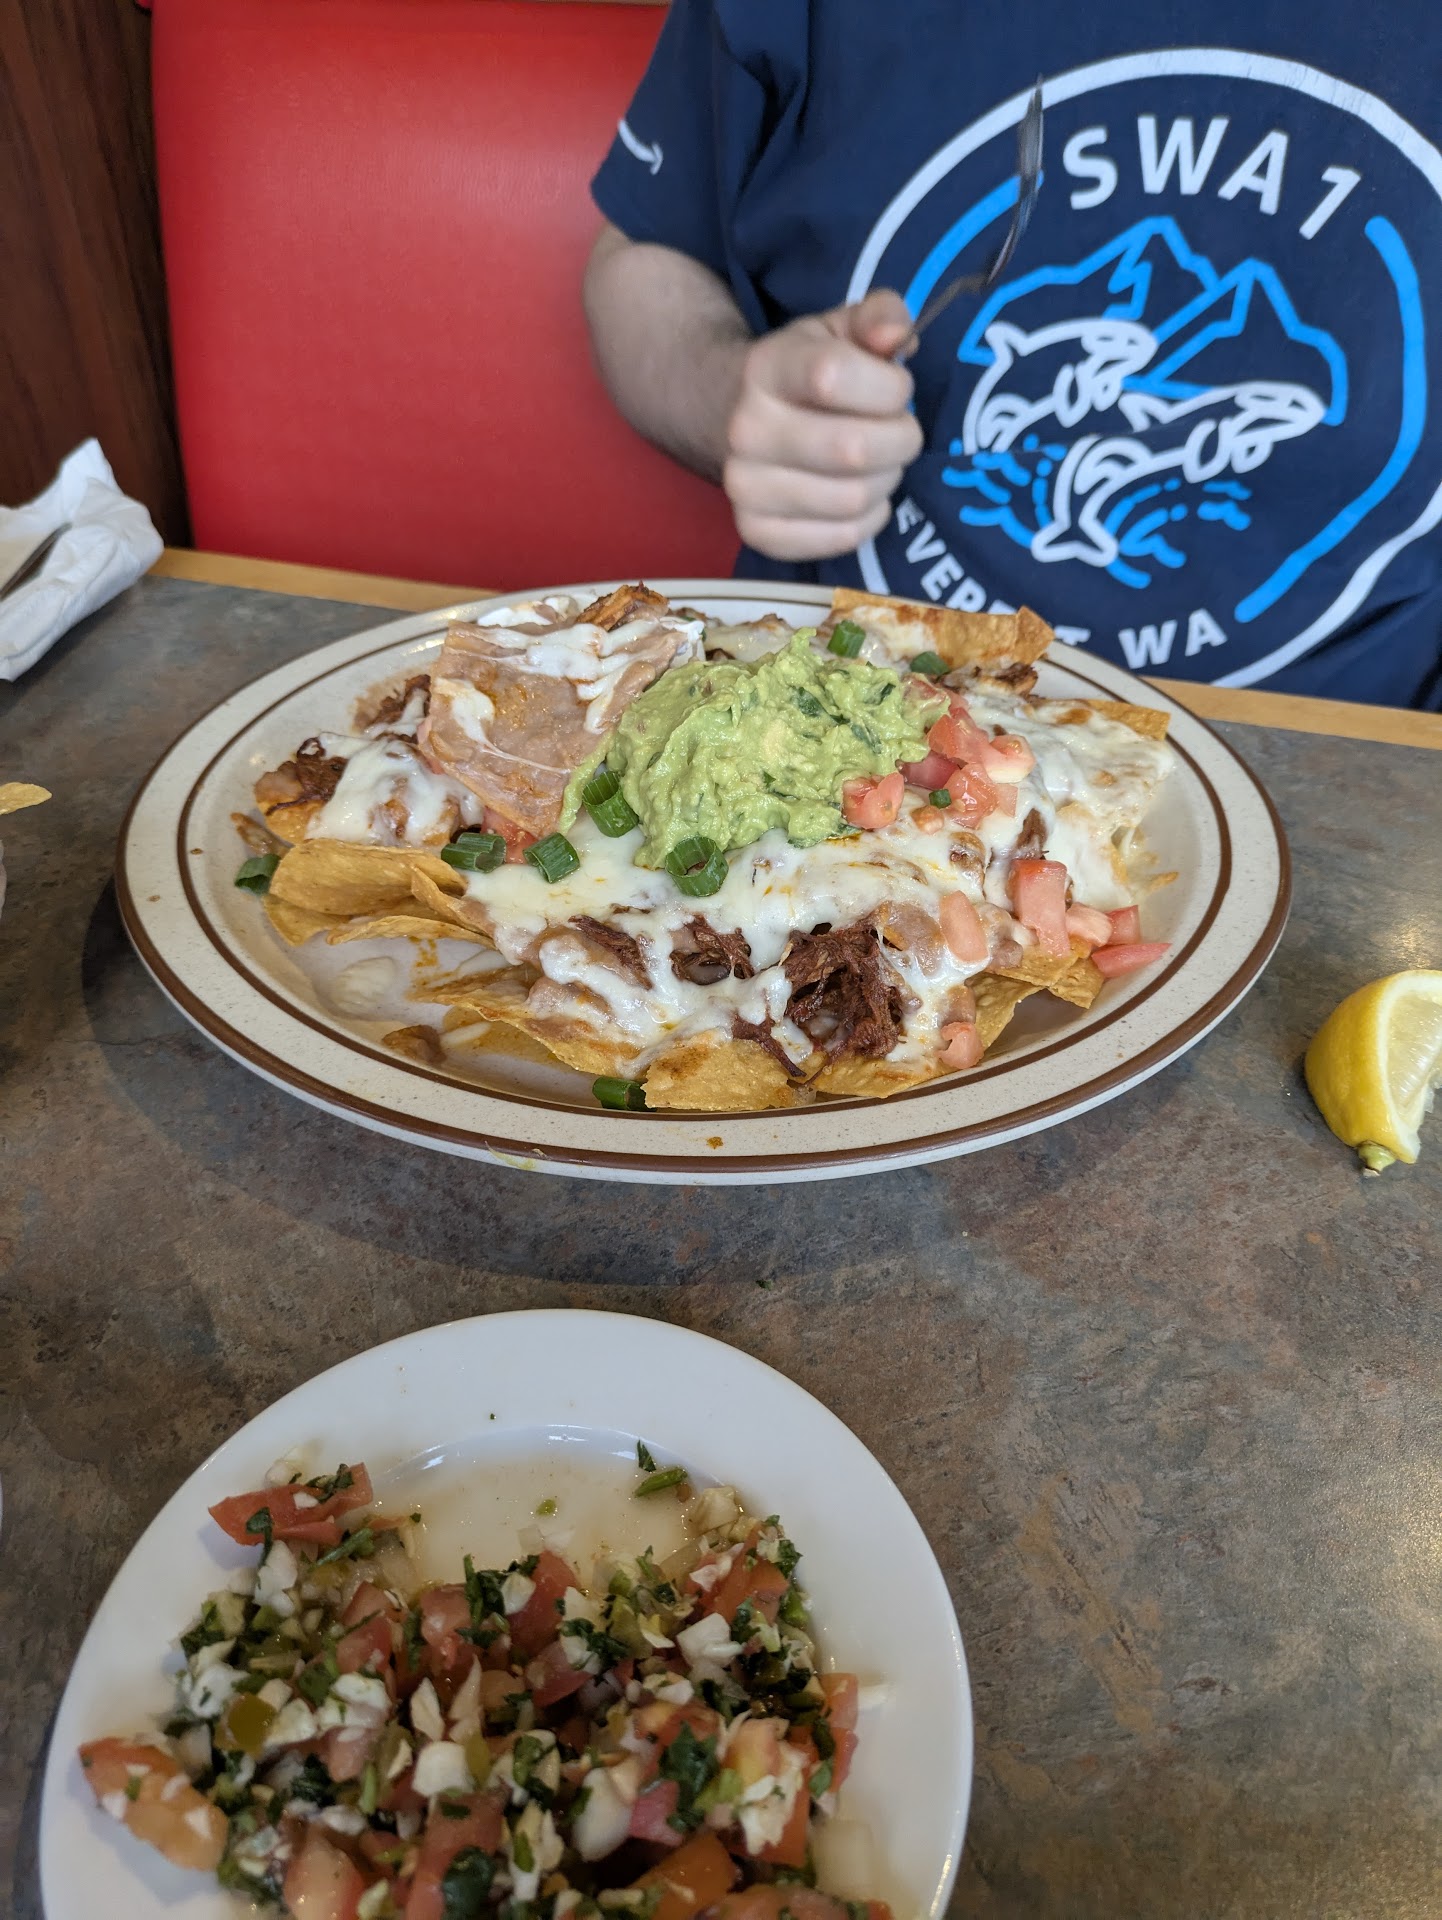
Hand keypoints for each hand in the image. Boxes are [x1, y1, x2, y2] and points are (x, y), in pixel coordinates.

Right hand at [723, 290, 923, 561]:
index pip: (834, 376)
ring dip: (886, 481)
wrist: (743, 418)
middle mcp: (746, 429)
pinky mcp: (756, 532)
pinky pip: (841, 537)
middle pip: (853, 449)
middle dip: (899, 441)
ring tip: (879, 463)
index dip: (888, 386)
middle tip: (898, 432)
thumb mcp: (843, 330)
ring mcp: (744, 486)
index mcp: (767, 367)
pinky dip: (868, 520)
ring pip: (853, 498)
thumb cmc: (810, 373)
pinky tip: (862, 496)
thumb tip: (896, 335)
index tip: (895, 389)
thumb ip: (880, 317)